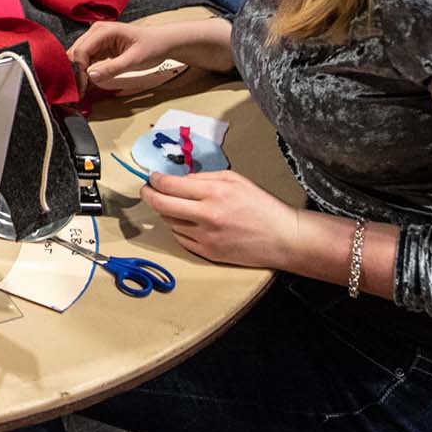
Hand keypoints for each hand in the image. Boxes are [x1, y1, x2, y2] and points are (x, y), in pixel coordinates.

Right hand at [68, 21, 173, 85]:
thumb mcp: (134, 60)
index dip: (77, 69)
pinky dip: (84, 71)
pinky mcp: (99, 47)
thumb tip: (91, 76)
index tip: (80, 86)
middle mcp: (96, 32)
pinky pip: (86, 60)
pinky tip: (85, 82)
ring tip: (80, 89)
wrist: (163, 42)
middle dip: (74, 72)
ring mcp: (97, 39)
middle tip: (78, 90)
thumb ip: (112, 68)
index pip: (81, 50)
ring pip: (78, 57)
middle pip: (75, 53)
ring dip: (78, 73)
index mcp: (103, 30)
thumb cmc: (152, 46)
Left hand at [143, 170, 301, 269]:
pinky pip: (180, 238)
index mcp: (215, 193)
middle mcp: (207, 216)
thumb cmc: (262, 205)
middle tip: (147, 190)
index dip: (155, 180)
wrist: (283, 238)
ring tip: (178, 205)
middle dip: (148, 195)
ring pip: (169, 222)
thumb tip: (178, 180)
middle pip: (161, 205)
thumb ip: (204, 178)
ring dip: (167, 212)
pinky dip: (179, 228)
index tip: (153, 178)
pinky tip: (190, 222)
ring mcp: (205, 237)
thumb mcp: (236, 180)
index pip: (170, 185)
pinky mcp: (207, 253)